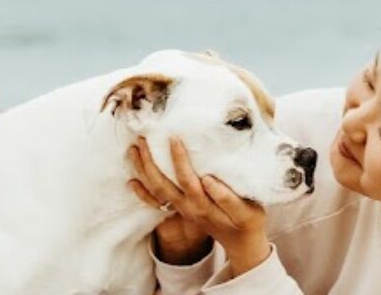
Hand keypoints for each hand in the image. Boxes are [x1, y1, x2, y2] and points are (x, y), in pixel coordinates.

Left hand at [128, 136, 270, 275]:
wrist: (241, 242)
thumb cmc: (248, 222)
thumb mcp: (248, 212)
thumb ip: (228, 198)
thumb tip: (207, 180)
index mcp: (204, 205)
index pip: (188, 180)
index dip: (179, 159)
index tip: (173, 138)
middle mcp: (189, 208)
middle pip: (163, 184)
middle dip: (151, 161)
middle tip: (144, 138)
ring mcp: (182, 210)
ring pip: (156, 190)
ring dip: (143, 170)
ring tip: (134, 150)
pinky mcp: (180, 211)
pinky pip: (156, 203)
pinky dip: (142, 192)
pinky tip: (131, 181)